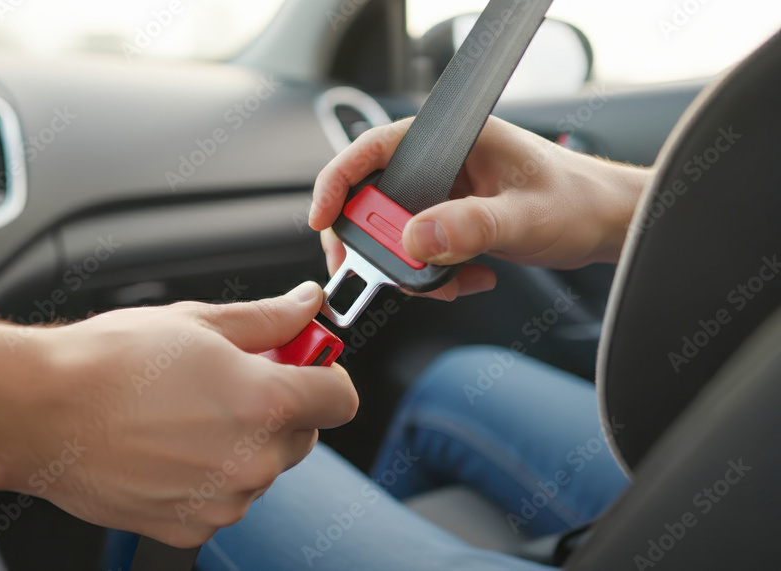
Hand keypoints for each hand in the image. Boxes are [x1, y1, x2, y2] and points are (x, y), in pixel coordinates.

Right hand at [12, 283, 357, 546]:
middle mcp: (253, 460)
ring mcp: (223, 501)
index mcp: (266, 403)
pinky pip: (224, 499)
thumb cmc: (109, 364)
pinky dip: (210, 477)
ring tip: (186, 413)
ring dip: (243, 443)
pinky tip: (170, 447)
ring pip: (263, 468)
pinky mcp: (190, 528)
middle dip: (279, 407)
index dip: (325, 375)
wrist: (41, 413)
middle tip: (230, 381)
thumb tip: (306, 304)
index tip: (304, 364)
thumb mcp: (199, 323)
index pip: (342, 398)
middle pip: (303, 434)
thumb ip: (268, 319)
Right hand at [309, 116, 650, 300]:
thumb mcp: (524, 215)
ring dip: (409, 266)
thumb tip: (416, 239)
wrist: (607, 225)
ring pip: (392, 230)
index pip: (373, 149)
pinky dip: (433, 274)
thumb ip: (470, 226)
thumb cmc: (579, 200)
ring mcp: (444, 193)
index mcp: (452, 139)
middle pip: (372, 197)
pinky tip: (469, 276)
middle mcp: (441, 163)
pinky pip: (418, 249)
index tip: (321, 220)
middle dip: (374, 242)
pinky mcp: (450, 220)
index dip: (338, 182)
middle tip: (383, 273)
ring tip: (449, 280)